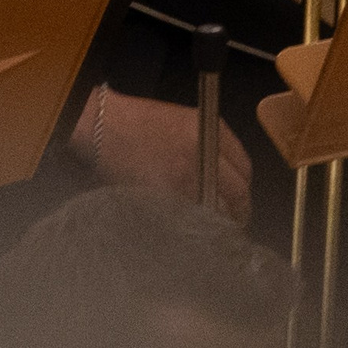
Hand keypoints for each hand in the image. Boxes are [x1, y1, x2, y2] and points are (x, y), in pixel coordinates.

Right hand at [68, 83, 249, 225]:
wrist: (103, 127)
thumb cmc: (135, 122)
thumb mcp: (180, 120)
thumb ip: (207, 142)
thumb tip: (223, 174)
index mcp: (209, 130)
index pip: (243, 165)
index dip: (242, 184)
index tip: (238, 195)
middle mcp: (205, 153)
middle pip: (238, 190)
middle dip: (239, 208)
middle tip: (233, 218)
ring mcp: (190, 177)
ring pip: (221, 209)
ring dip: (220, 219)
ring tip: (212, 226)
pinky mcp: (173, 197)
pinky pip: (197, 218)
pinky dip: (197, 225)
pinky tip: (191, 226)